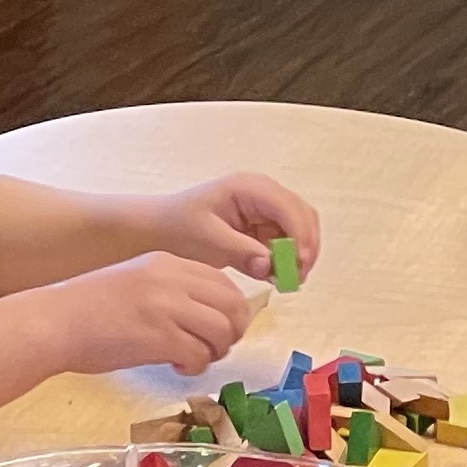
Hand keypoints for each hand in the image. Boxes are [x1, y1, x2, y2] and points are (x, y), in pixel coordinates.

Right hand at [48, 253, 255, 375]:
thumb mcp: (135, 282)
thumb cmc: (87, 309)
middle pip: (232, 305)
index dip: (229, 310)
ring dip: (215, 351)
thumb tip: (205, 316)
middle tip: (213, 348)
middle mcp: (172, 278)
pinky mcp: (159, 337)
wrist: (52, 323)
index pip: (224, 283)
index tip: (217, 329)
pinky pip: (200, 354)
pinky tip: (177, 367)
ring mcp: (167, 306)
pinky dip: (196, 366)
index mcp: (167, 262)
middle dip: (231, 332)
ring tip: (193, 358)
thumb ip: (171, 290)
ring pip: (222, 330)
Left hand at [140, 171, 322, 277]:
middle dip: (305, 245)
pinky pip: (286, 239)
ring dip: (299, 252)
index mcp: (249, 187)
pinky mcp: (263, 223)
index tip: (298, 264)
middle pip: (301, 214)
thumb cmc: (180, 228)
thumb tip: (270, 264)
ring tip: (289, 279)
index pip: (287, 206)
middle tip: (297, 277)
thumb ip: (241, 251)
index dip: (299, 235)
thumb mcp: (208, 241)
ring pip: (299, 227)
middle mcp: (263, 192)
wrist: (161, 229)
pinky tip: (279, 274)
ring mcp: (265, 207)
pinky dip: (287, 256)